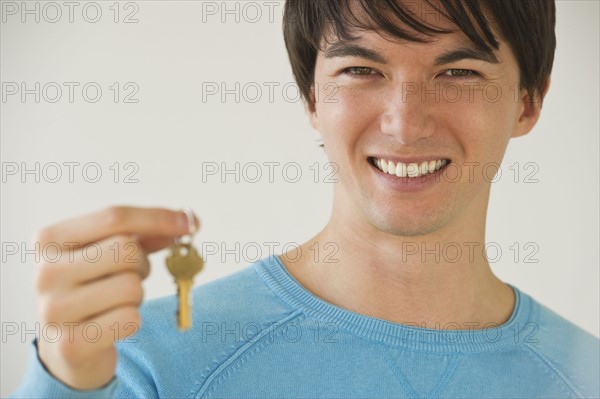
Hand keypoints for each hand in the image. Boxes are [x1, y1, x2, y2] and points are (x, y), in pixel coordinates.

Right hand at [34, 206, 198, 389]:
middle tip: (132, 276)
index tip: (188, 223)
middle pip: (126, 250)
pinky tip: (111, 324)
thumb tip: (187, 222)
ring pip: (131, 286)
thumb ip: (145, 234)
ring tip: (116, 301)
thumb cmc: (94, 288)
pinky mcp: (70, 344)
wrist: (66, 347)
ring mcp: (54, 310)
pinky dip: (132, 320)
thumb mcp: (109, 253)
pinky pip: (130, 318)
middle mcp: (45, 272)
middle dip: (142, 263)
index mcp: (51, 240)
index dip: (157, 218)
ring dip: (137, 295)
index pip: (114, 218)